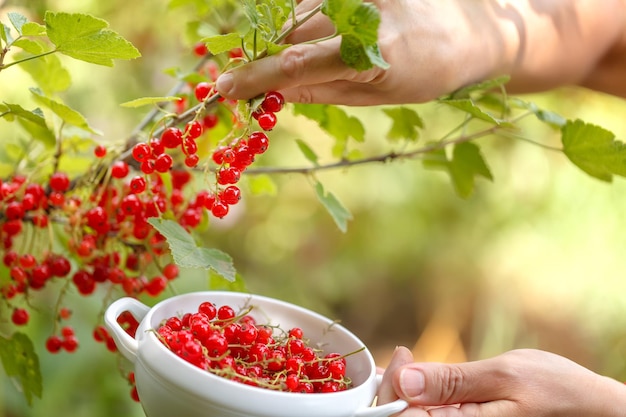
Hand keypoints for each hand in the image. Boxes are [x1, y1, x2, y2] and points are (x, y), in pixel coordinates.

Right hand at [215, 0, 625, 103]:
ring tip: (280, 60)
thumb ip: (322, 91)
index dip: (254, 78)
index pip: (296, 65)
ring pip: (296, 14)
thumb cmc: (424, 76)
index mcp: (372, 58)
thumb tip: (274, 93)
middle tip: (240, 78)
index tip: (223, 89)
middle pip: (288, 35)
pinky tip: (307, 35)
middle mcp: (364, 17)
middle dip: (261, 58)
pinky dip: (300, 18)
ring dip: (280, 38)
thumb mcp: (376, 98)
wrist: (471, 29)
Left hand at [377, 346, 625, 416]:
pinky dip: (417, 394)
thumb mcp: (502, 376)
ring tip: (403, 361)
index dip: (389, 390)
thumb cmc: (554, 390)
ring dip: (402, 391)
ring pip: (415, 415)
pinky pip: (432, 413)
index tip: (401, 357)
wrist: (590, 407)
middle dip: (392, 388)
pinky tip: (414, 375)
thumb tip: (405, 380)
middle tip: (401, 356)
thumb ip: (452, 381)